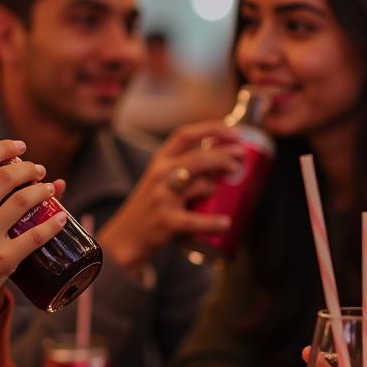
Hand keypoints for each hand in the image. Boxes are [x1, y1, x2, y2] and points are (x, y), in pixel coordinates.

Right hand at [0, 141, 68, 325]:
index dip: (4, 148)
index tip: (19, 146)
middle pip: (8, 177)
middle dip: (29, 168)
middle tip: (38, 169)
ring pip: (25, 201)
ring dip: (43, 190)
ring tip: (49, 188)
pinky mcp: (3, 259)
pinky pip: (36, 236)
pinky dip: (53, 224)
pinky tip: (62, 216)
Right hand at [97, 120, 246, 271]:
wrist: (126, 237)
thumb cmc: (151, 206)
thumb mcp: (162, 178)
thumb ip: (186, 166)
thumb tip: (225, 158)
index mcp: (160, 159)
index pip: (185, 134)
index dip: (213, 129)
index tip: (236, 133)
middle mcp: (160, 174)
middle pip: (198, 157)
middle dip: (224, 156)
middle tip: (240, 160)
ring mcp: (163, 197)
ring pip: (200, 185)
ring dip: (217, 187)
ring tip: (223, 192)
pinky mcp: (167, 221)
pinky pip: (196, 220)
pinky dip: (214, 222)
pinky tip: (226, 222)